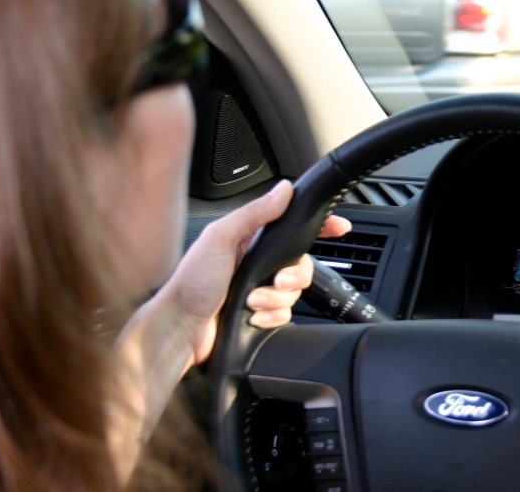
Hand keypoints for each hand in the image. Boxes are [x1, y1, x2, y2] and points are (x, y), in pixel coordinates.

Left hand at [166, 179, 350, 364]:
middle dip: (293, 275)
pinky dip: (272, 316)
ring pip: (294, 291)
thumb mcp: (220, 238)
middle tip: (277, 280)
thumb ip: (254, 213)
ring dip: (276, 298)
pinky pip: (285, 313)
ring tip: (252, 301)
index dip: (319, 226)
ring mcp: (259, 288)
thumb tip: (284, 190)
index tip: (339, 228)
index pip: (292, 225)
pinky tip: (253, 316)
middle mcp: (257, 262)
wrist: (180, 329)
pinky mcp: (260, 313)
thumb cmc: (191, 283)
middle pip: (301, 263)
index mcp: (249, 239)